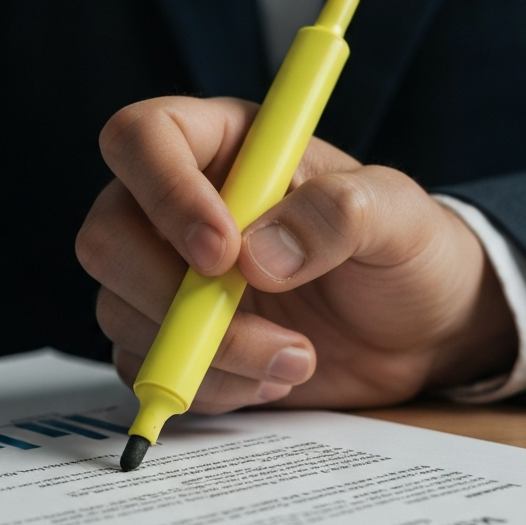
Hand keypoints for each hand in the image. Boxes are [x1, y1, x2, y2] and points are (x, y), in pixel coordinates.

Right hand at [75, 96, 517, 410]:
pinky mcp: (170, 341)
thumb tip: (259, 254)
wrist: (418, 333)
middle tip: (254, 322)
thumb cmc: (405, 252)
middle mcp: (175, 208)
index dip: (164, 191)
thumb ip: (341, 214)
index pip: (142, 139)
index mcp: (222, 147)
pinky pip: (146, 368)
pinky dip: (207, 386)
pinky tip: (271, 378)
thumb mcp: (400, 218)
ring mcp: (164, 278)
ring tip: (295, 358)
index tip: (221, 252)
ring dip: (205, 351)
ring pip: (120, 311)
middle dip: (170, 295)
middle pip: (107, 237)